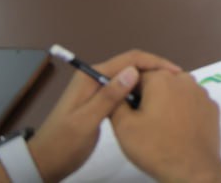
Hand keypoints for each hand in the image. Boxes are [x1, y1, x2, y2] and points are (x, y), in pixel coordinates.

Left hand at [25, 50, 181, 181]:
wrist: (43, 163)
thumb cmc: (63, 143)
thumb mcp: (85, 122)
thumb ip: (108, 96)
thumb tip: (133, 72)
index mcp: (91, 76)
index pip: (129, 59)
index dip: (154, 62)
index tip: (175, 73)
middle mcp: (95, 77)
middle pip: (131, 64)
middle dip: (155, 69)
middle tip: (177, 83)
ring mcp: (97, 89)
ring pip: (129, 76)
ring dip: (149, 80)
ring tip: (169, 90)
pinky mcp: (100, 101)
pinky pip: (124, 89)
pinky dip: (140, 91)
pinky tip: (151, 102)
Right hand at [111, 69, 220, 182]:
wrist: (192, 169)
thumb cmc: (155, 146)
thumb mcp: (124, 127)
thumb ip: (115, 102)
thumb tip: (116, 89)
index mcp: (161, 78)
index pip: (137, 76)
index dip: (128, 92)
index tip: (127, 111)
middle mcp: (185, 79)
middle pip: (159, 82)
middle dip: (149, 97)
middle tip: (142, 122)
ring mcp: (202, 93)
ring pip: (177, 91)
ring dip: (167, 103)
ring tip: (160, 128)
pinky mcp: (212, 108)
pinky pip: (192, 103)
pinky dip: (184, 111)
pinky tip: (178, 130)